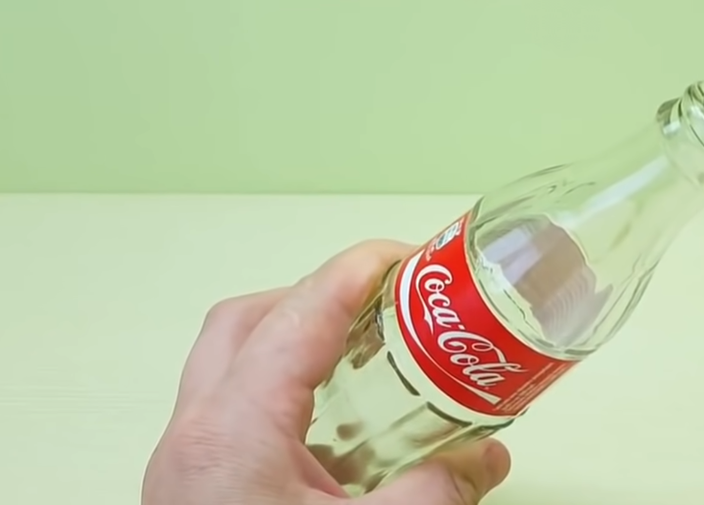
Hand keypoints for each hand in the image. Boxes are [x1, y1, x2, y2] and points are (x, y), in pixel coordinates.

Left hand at [142, 240, 510, 504]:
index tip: (404, 256)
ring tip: (365, 354)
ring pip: (229, 365)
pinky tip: (337, 430)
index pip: (297, 316)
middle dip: (316, 297)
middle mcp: (194, 439)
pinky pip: (233, 412)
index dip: (355, 272)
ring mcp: (186, 467)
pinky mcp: (193, 494)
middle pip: (244, 323)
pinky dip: (285, 396)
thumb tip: (485, 457)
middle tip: (383, 302)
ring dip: (295, 343)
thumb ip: (438, 494)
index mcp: (232, 436)